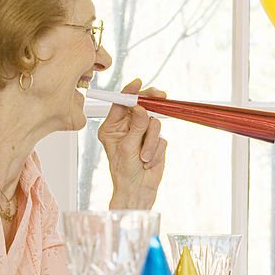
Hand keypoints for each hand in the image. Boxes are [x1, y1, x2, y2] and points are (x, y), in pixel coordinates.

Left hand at [98, 78, 167, 209]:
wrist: (138, 190)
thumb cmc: (124, 172)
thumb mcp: (127, 147)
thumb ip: (136, 127)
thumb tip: (142, 108)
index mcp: (113, 127)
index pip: (122, 104)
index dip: (130, 93)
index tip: (138, 84)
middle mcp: (127, 128)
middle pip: (141, 108)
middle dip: (150, 106)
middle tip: (160, 96)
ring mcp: (142, 134)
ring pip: (154, 123)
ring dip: (151, 141)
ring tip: (144, 157)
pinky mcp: (155, 142)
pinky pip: (161, 137)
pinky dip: (156, 150)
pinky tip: (149, 161)